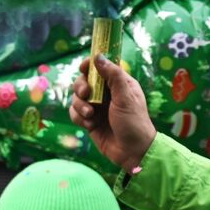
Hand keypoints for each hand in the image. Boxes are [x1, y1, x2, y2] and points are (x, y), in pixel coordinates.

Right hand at [68, 55, 155, 173]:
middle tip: (86, 95)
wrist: (132, 152)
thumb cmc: (134, 123)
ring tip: (91, 116)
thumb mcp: (126, 97)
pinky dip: (79, 118)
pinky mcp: (89, 120)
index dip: (90, 65)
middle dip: (81, 87)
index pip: (101, 67)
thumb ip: (113, 76)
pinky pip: (75, 113)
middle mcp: (106, 93)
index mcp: (119, 84)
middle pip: (84, 81)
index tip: (84, 67)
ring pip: (77, 98)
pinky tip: (90, 126)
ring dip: (80, 106)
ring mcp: (97, 107)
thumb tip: (99, 56)